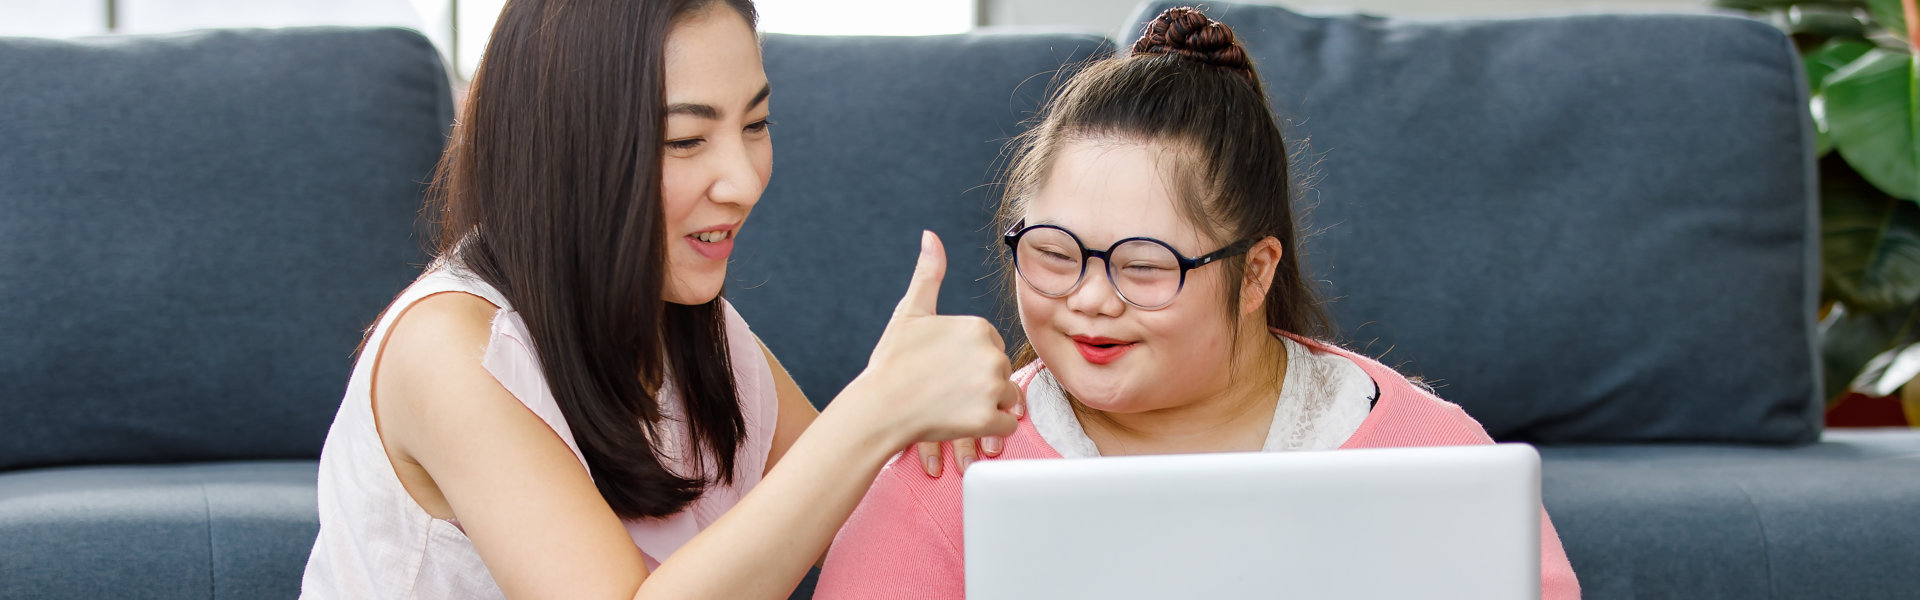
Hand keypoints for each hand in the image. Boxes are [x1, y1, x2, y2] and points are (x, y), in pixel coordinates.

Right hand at [833, 231, 1020, 473]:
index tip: (943, 368)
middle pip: (1000, 371)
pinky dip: (991, 429)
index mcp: (977, 326)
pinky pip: (1007, 425)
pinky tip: (963, 422)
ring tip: (953, 406)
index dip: (968, 360)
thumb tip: (930, 236)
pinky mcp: (987, 419)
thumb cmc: (892, 362)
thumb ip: (928, 274)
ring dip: (986, 405)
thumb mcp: (910, 313)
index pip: (991, 346)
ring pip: (1007, 398)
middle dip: (980, 382)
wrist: (878, 407)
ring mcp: (990, 386)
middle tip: (946, 390)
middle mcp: (990, 353)